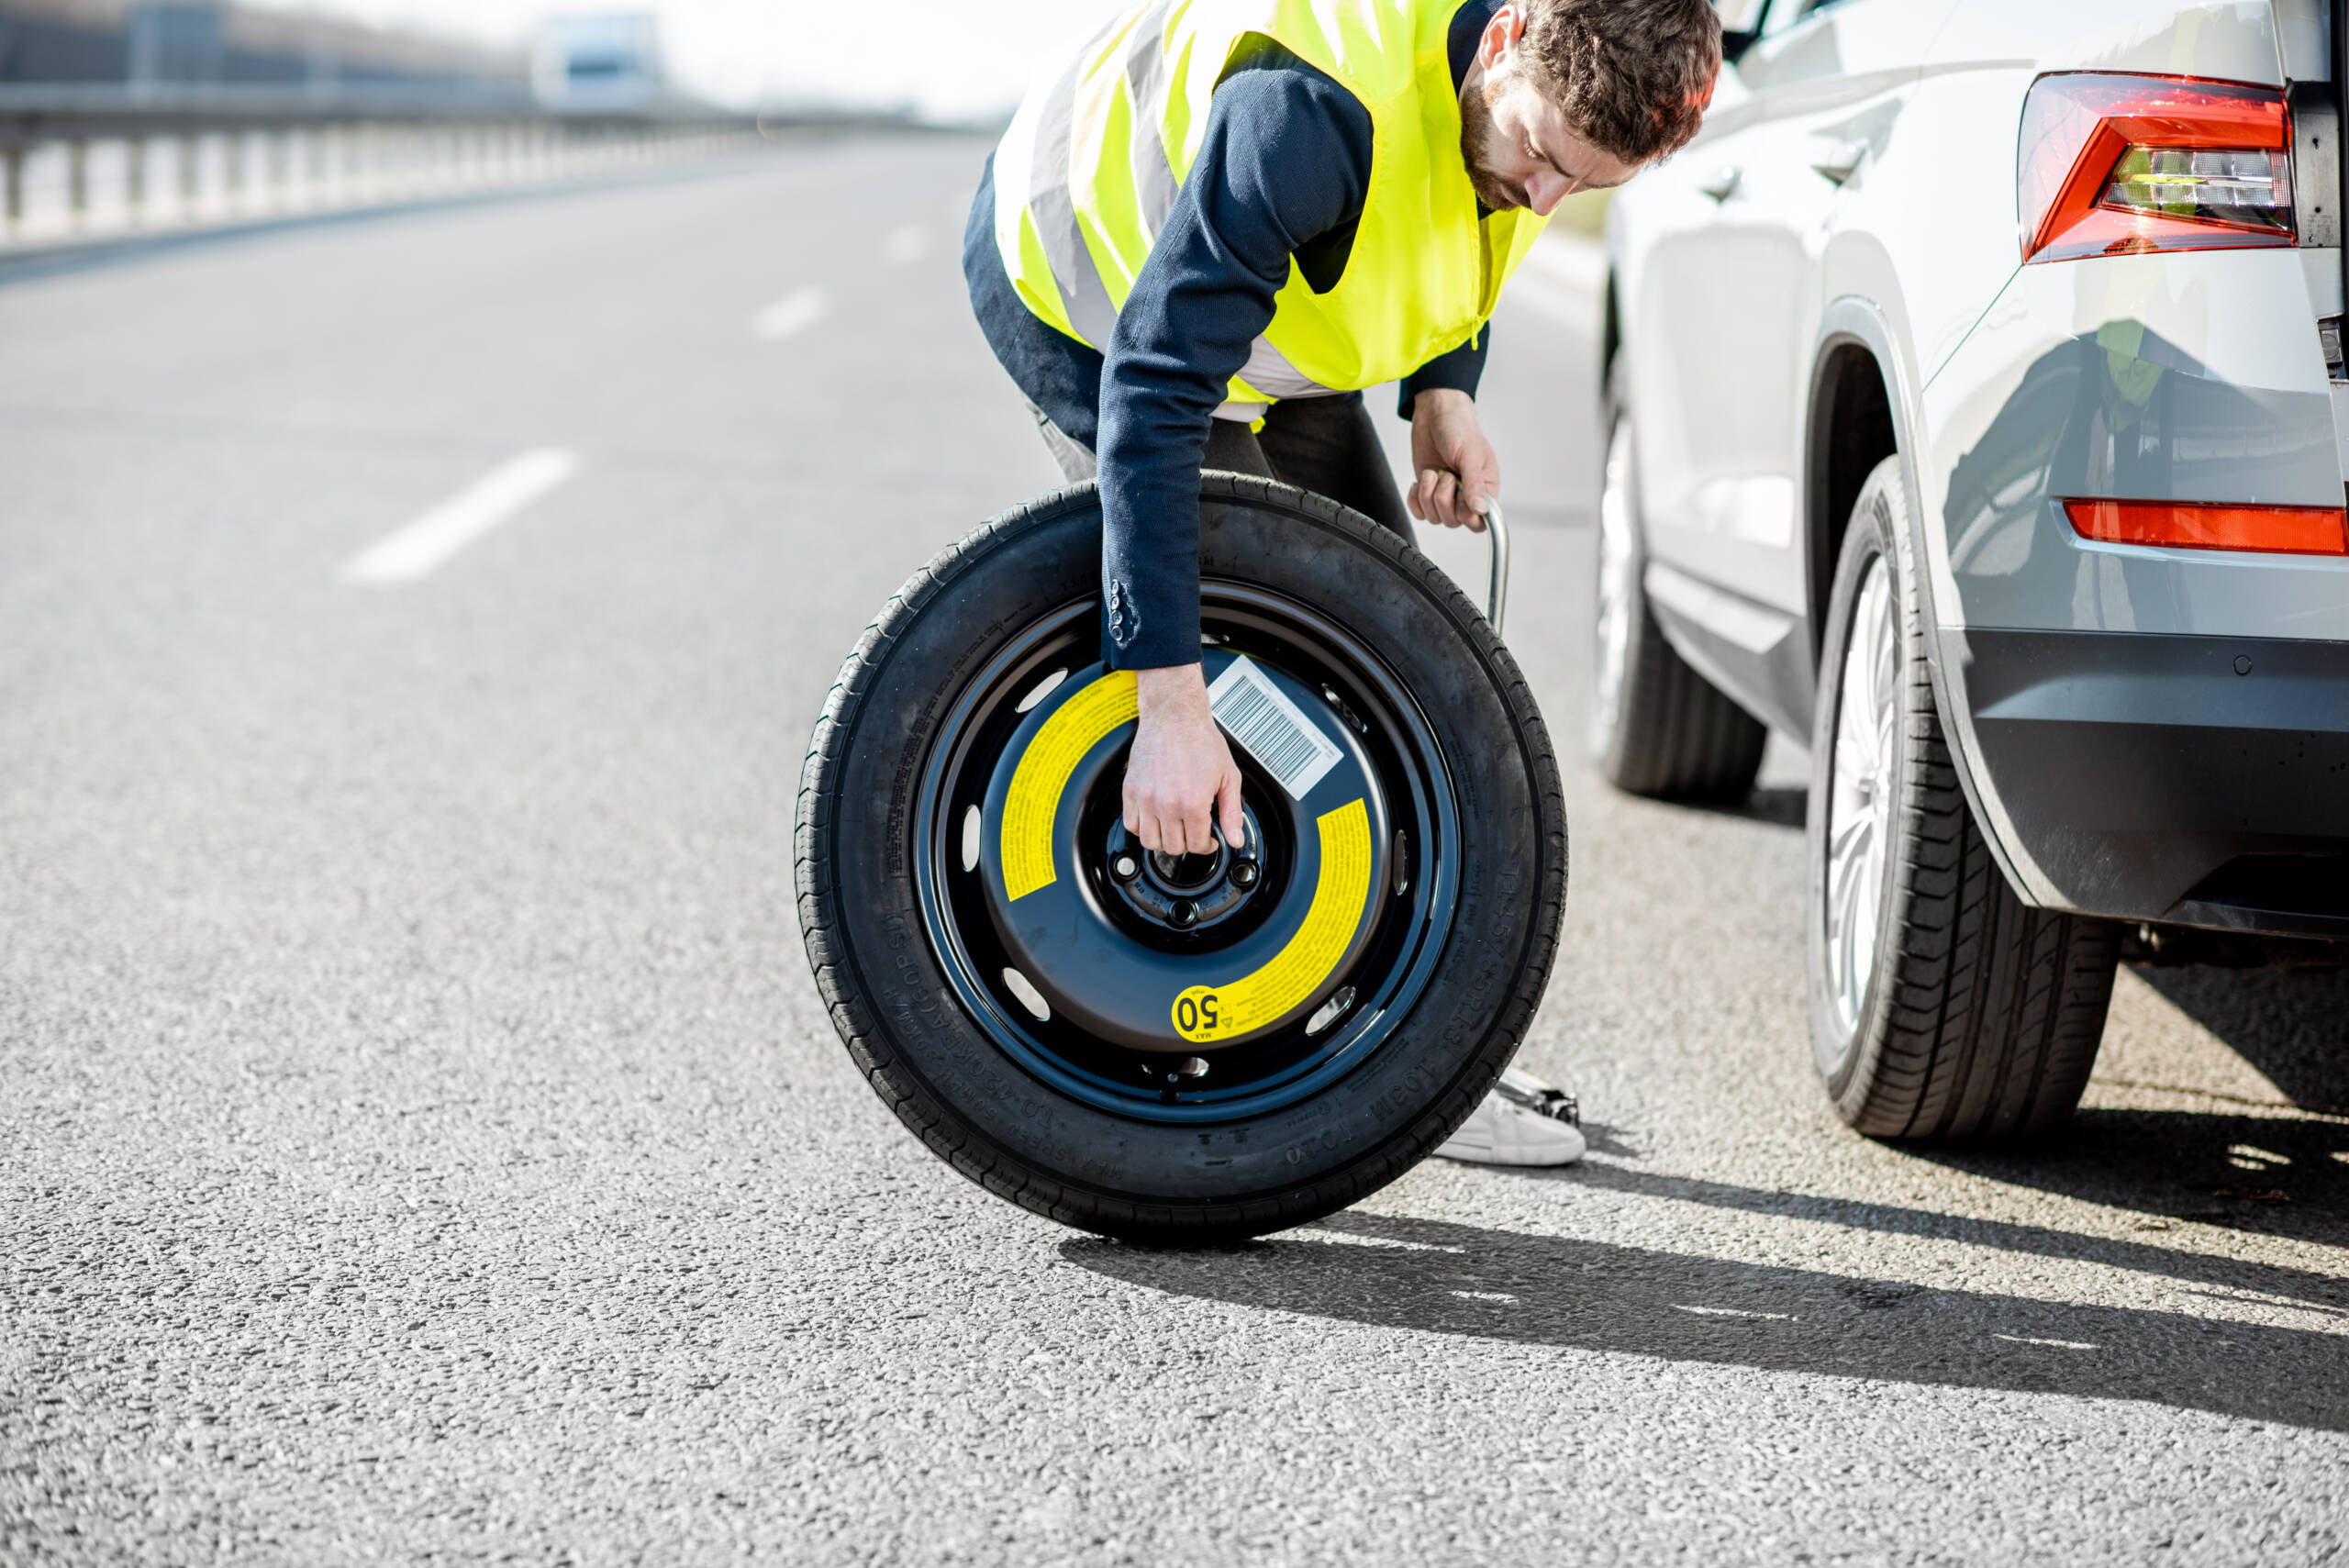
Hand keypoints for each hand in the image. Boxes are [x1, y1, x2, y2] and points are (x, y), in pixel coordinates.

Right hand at [1124, 664, 1245, 855]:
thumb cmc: (1201, 740)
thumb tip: (1235, 839)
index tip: (1209, 839)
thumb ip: (1232, 813)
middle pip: (1174, 847)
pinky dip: (1143, 828)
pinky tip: (1156, 818)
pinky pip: (1131, 824)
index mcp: (1193, 802)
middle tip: (1193, 830)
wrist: (1175, 715)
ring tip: (1174, 827)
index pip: (1198, 845)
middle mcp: (1167, 803)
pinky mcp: (1130, 790)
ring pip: (1150, 841)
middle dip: (1188, 843)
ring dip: (1164, 840)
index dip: (1207, 845)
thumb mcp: (1228, 777)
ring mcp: (1145, 798)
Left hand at [1408, 387, 1499, 531]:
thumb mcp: (1470, 455)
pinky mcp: (1428, 492)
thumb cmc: (1460, 429)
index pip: (1479, 522)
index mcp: (1486, 489)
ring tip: (1432, 472)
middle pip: (1454, 522)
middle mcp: (1467, 496)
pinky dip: (1416, 500)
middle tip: (1446, 474)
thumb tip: (1482, 510)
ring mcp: (1446, 495)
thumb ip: (1474, 485)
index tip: (1460, 495)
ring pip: (1435, 518)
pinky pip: (1420, 513)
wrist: (1436, 415)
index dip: (1466, 515)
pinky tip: (1420, 482)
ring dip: (1428, 496)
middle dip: (1444, 499)